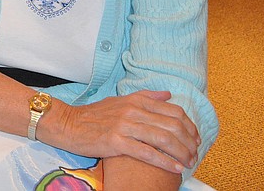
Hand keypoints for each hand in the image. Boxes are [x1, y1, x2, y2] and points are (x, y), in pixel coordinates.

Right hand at [44, 90, 199, 174]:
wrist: (68, 124)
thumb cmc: (93, 115)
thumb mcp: (119, 100)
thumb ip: (145, 97)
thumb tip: (168, 95)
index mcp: (135, 100)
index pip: (174, 111)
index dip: (190, 126)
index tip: (195, 138)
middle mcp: (132, 111)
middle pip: (173, 125)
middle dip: (189, 142)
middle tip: (195, 154)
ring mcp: (124, 126)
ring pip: (163, 139)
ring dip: (181, 153)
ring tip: (188, 163)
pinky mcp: (116, 142)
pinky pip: (147, 153)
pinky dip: (165, 162)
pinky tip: (175, 169)